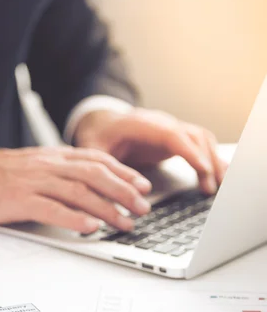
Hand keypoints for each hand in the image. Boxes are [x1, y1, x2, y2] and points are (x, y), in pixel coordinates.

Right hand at [0, 147, 152, 233]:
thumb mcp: (27, 165)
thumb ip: (53, 171)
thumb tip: (81, 185)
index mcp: (49, 156)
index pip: (95, 159)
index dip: (123, 172)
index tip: (142, 184)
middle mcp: (45, 165)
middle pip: (94, 174)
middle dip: (123, 191)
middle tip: (142, 208)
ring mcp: (32, 181)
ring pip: (78, 191)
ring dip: (106, 208)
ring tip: (124, 222)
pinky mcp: (17, 199)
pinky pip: (51, 208)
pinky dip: (74, 218)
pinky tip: (90, 227)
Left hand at [74, 108, 227, 193]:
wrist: (102, 124)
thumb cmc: (99, 135)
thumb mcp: (92, 147)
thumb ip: (99, 164)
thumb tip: (110, 188)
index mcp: (141, 124)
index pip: (172, 134)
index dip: (189, 151)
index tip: (202, 168)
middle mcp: (161, 123)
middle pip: (192, 136)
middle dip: (206, 160)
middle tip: (210, 187)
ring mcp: (171, 129)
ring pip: (200, 140)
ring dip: (212, 161)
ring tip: (218, 186)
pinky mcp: (175, 139)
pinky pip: (200, 145)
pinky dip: (210, 160)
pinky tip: (217, 178)